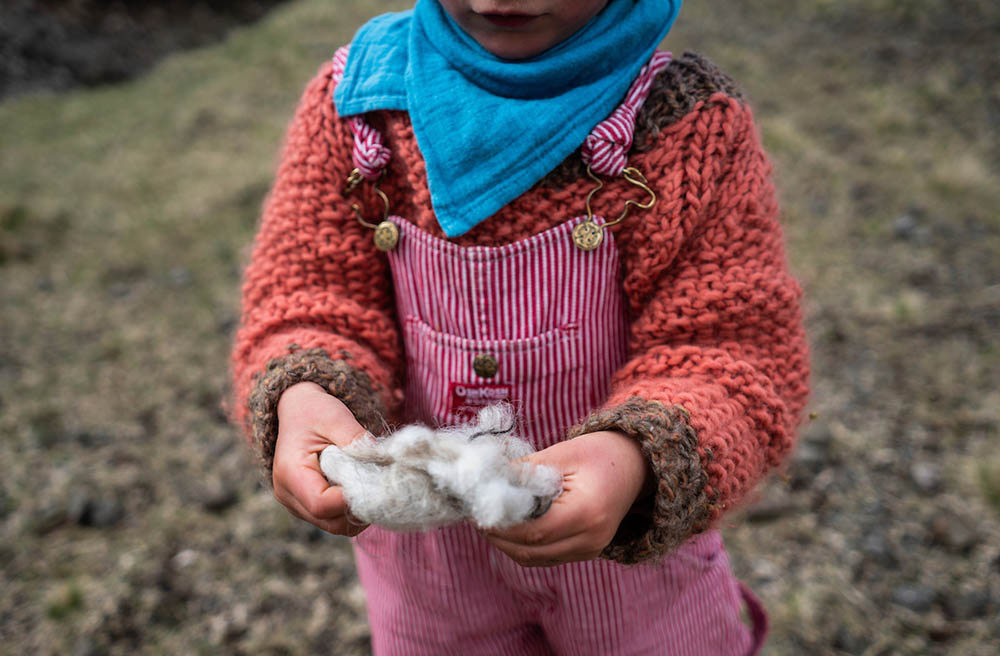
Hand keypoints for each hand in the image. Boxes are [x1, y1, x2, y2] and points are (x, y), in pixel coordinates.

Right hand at [272, 381, 369, 535]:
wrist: (297, 410)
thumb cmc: (314, 411)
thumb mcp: (335, 416)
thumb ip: (355, 438)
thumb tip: (381, 459)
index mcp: (290, 473)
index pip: (322, 504)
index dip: (352, 499)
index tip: (374, 481)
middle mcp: (288, 495)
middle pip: (330, 522)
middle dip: (360, 509)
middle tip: (381, 487)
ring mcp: (296, 504)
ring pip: (334, 526)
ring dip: (357, 512)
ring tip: (370, 485)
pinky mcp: (306, 507)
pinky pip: (333, 520)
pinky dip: (350, 510)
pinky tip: (360, 487)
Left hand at [483, 431, 652, 566]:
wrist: (637, 465)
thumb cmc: (600, 452)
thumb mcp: (562, 453)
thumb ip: (524, 470)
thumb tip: (485, 480)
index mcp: (586, 512)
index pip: (532, 531)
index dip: (498, 524)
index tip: (474, 509)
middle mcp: (591, 539)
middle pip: (529, 551)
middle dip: (496, 535)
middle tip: (472, 514)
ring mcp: (590, 550)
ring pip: (534, 558)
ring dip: (506, 543)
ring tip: (484, 519)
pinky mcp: (585, 551)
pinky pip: (545, 556)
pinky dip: (522, 545)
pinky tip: (507, 525)